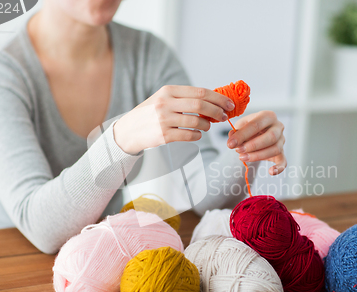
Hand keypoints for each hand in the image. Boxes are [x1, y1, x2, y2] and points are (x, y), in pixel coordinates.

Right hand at [113, 85, 234, 153]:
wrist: (128, 130)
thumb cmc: (150, 114)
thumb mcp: (163, 99)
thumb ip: (184, 98)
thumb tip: (213, 100)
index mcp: (168, 91)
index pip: (199, 92)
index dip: (217, 98)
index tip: (228, 104)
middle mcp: (165, 103)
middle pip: (200, 105)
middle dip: (217, 111)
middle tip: (224, 116)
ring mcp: (164, 120)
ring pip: (196, 122)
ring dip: (207, 125)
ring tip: (207, 126)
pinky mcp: (163, 135)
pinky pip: (188, 135)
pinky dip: (197, 135)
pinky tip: (197, 134)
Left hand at [227, 110, 286, 174]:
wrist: (256, 133)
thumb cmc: (249, 128)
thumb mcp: (240, 126)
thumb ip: (235, 131)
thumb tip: (232, 138)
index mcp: (268, 116)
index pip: (256, 125)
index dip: (242, 135)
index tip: (230, 144)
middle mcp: (278, 126)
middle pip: (270, 137)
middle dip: (252, 145)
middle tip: (238, 151)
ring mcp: (282, 140)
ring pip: (275, 149)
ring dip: (258, 156)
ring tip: (243, 158)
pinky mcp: (282, 153)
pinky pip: (283, 162)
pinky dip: (279, 168)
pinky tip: (271, 172)